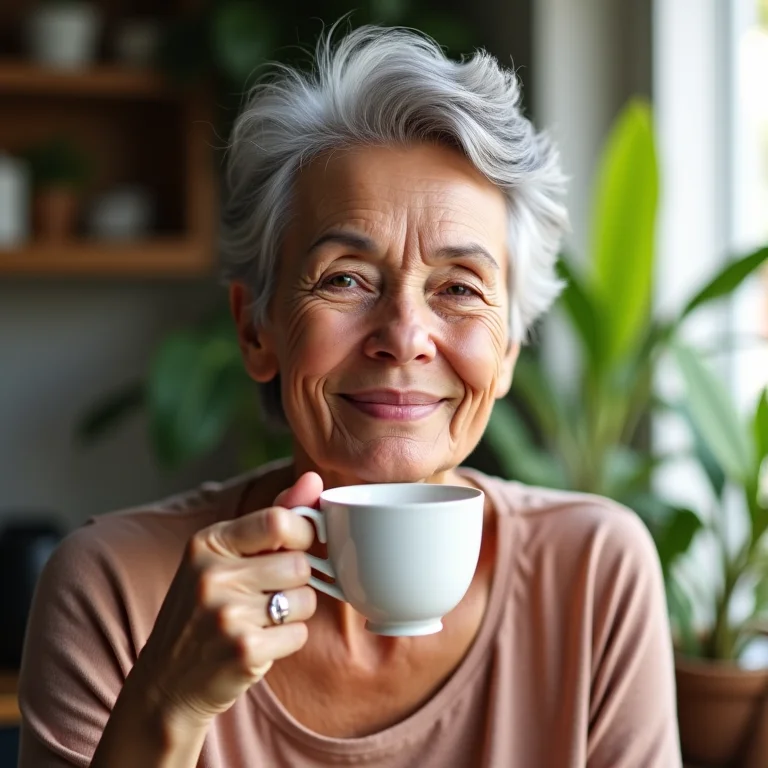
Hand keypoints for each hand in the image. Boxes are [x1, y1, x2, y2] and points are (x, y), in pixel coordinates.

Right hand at [131, 471, 322, 730]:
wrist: (166, 684)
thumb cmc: (204, 611)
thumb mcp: (223, 558)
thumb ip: (272, 517)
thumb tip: (315, 480)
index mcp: (207, 543)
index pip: (278, 521)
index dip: (304, 532)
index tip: (299, 546)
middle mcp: (212, 575)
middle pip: (299, 563)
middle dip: (297, 580)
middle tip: (270, 593)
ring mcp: (226, 614)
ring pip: (305, 598)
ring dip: (295, 612)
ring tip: (262, 619)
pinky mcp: (243, 651)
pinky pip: (299, 633)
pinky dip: (288, 640)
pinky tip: (259, 644)